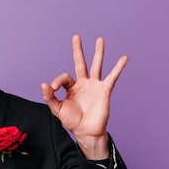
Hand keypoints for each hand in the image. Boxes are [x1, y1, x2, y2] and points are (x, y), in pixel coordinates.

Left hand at [41, 35, 127, 157]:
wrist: (86, 132)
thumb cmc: (72, 121)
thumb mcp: (57, 109)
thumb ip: (50, 97)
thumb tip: (44, 84)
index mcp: (71, 88)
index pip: (64, 77)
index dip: (57, 81)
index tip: (52, 89)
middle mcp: (83, 84)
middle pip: (81, 63)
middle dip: (78, 50)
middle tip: (76, 36)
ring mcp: (95, 86)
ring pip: (96, 65)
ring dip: (98, 52)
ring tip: (99, 39)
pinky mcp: (104, 90)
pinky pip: (112, 77)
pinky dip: (118, 67)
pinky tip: (124, 58)